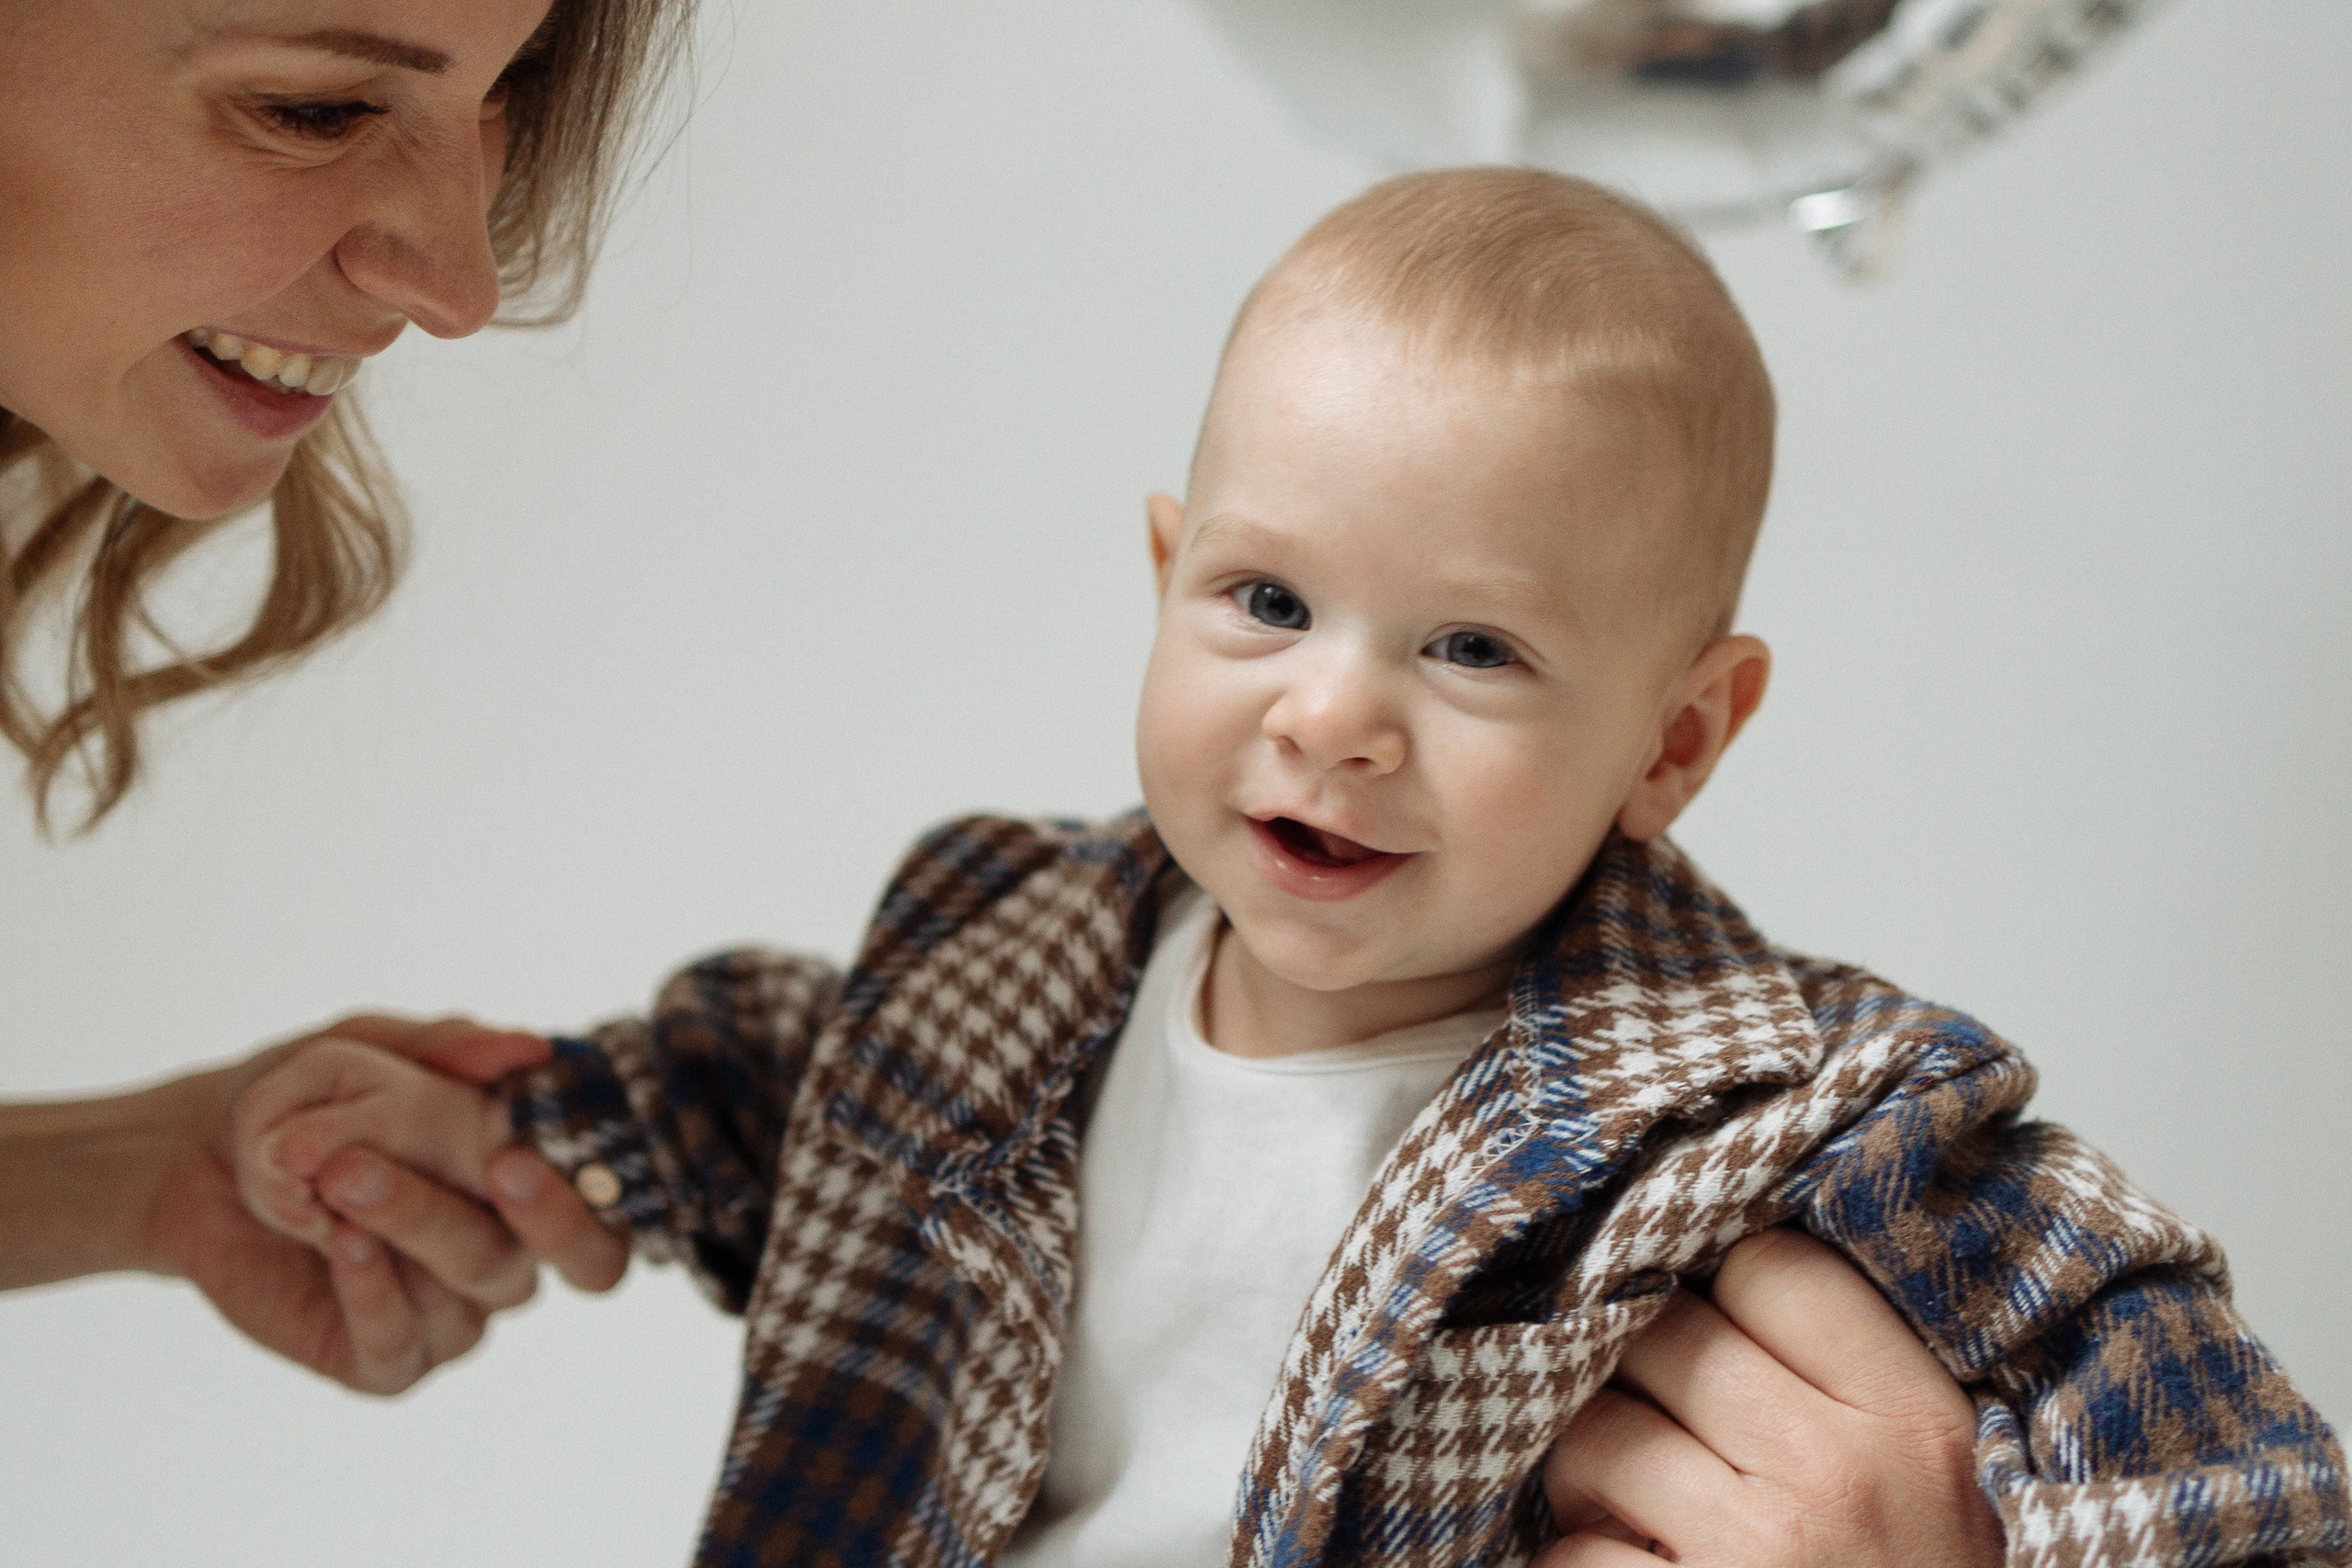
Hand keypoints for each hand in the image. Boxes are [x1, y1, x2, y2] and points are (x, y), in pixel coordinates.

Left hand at [143, 1016, 625, 1394]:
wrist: (200, 1157)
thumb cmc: (308, 1100)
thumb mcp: (366, 1050)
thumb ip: (446, 1048)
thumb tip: (529, 1048)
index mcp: (532, 1183)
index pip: (611, 1210)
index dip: (592, 1195)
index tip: (528, 1149)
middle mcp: (509, 1253)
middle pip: (575, 1261)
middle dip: (547, 1221)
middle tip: (497, 1169)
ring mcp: (451, 1312)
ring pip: (476, 1287)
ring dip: (418, 1223)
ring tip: (340, 1176)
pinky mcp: (382, 1358)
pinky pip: (402, 1342)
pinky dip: (373, 1289)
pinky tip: (338, 1238)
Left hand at [1537, 1229, 2001, 1567]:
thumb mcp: (1932, 1485)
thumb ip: (1846, 1381)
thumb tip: (1709, 1269)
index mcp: (1914, 1420)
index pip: (1769, 1265)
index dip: (1724, 1295)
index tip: (1724, 1345)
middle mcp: (1838, 1473)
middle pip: (1664, 1336)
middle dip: (1639, 1379)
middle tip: (1665, 1436)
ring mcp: (1755, 1551)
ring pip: (1595, 1433)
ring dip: (1589, 1475)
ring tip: (1632, 1518)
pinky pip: (1566, 1553)